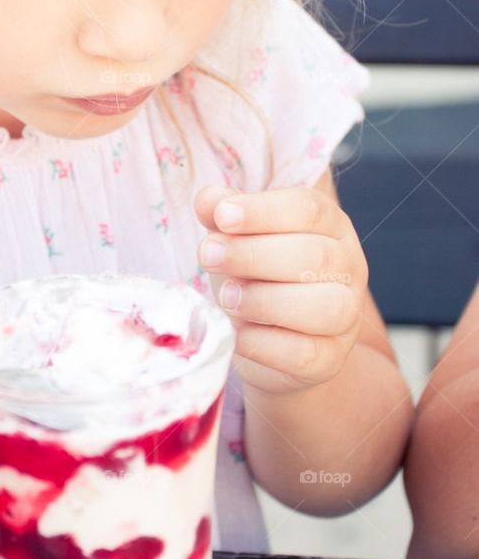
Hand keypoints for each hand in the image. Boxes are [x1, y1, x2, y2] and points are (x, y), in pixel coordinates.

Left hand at [194, 178, 367, 394]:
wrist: (270, 344)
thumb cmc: (256, 278)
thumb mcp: (236, 238)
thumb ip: (223, 214)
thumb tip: (209, 200)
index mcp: (330, 226)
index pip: (308, 209)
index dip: (264, 211)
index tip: (223, 216)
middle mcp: (349, 267)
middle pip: (314, 255)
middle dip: (253, 254)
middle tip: (208, 256)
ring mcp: (346, 315)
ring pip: (323, 306)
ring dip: (264, 301)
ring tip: (227, 298)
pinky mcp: (330, 359)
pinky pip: (303, 353)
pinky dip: (262, 344)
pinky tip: (237, 333)